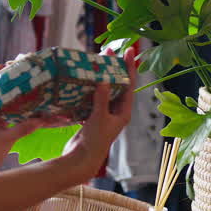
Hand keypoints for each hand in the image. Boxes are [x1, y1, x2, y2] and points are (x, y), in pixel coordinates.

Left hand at [0, 66, 72, 171]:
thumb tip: (41, 120)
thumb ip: (23, 129)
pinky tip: (29, 101)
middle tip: (28, 73)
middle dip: (12, 79)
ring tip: (31, 83)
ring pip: (2, 96)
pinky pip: (6, 106)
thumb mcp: (5, 140)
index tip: (18, 67)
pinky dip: (16, 102)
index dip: (4, 74)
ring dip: (15, 90)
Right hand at [62, 47, 137, 180]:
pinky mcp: (92, 118)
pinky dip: (89, 90)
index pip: (129, 85)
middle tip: (109, 50)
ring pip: (104, 91)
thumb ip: (102, 99)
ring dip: (100, 78)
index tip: (129, 51)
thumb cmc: (95, 140)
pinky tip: (83, 80)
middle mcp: (116, 113)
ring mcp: (104, 115)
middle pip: (117, 85)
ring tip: (96, 61)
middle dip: (114, 69)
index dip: (129, 67)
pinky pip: (92, 99)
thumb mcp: (99, 117)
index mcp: (124, 113)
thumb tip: (103, 80)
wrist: (81, 159)